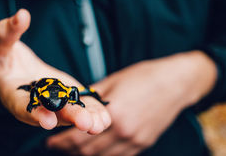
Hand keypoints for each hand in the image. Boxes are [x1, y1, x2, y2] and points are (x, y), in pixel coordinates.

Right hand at [0, 9, 110, 133]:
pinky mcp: (65, 97)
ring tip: (99, 123)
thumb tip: (22, 15)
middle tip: (85, 123)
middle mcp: (34, 104)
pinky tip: (104, 117)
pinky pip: (78, 106)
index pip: (22, 105)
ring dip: (84, 119)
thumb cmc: (1, 54)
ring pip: (68, 114)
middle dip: (68, 117)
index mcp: (12, 93)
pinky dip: (90, 112)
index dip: (34, 113)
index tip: (48, 120)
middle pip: (51, 113)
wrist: (12, 65)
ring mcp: (51, 103)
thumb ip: (7, 32)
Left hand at [47, 51, 216, 154]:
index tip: (50, 141)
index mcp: (113, 114)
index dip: (61, 142)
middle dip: (68, 151)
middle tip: (56, 147)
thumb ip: (92, 97)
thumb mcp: (112, 81)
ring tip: (72, 151)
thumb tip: (75, 104)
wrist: (175, 83)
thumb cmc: (143, 77)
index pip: (79, 136)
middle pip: (88, 152)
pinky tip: (94, 151)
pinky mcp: (143, 144)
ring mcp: (135, 141)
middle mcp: (124, 132)